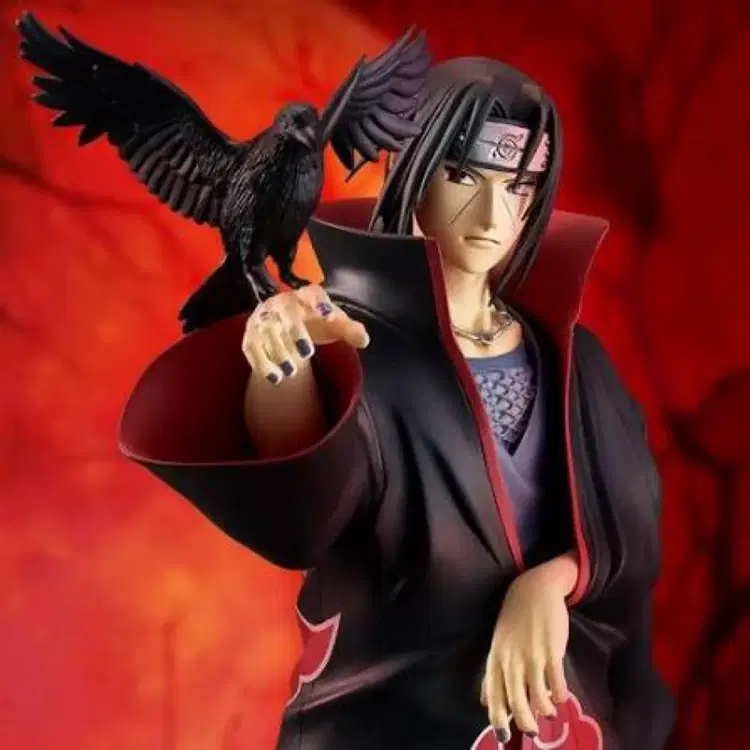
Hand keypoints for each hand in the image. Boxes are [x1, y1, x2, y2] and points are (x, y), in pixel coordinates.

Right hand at [242, 284, 369, 383]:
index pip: (312, 293)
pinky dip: (262, 364)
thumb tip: (364, 339)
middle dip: (296, 332)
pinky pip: (253, 348)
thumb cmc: (317, 323)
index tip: (329, 316)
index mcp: (306, 295)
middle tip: (307, 353)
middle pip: (286, 314)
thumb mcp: (336, 326)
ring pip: (267, 332)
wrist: (290, 328)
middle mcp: (282, 303)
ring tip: (291, 372)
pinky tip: (275, 378)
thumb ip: (350, 330)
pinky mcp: (252, 336)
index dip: (319, 303)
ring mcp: (264, 319)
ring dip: (278, 352)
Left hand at [481, 556, 574, 740]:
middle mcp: (511, 659)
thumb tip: (485, 701)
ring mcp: (531, 655)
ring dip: (544, 709)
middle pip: (516, 701)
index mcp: (496, 658)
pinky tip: (561, 697)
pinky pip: (556, 682)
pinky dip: (559, 695)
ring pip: (537, 696)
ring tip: (549, 711)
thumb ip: (493, 672)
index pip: (494, 694)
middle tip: (531, 730)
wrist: (534, 590)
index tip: (503, 736)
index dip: (498, 718)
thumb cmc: (515, 619)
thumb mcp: (498, 644)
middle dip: (524, 721)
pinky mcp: (551, 651)